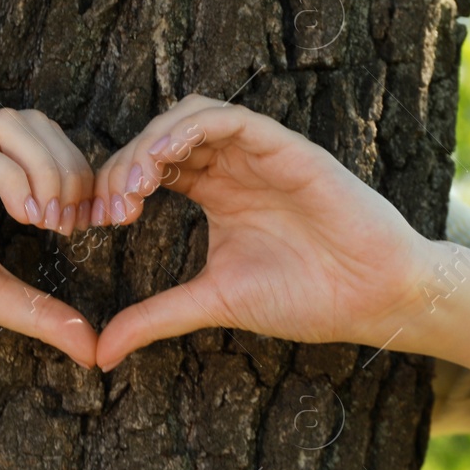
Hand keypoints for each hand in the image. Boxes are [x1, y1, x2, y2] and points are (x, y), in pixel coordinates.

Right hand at [0, 109, 98, 366]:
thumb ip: (37, 312)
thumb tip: (93, 346)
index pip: (45, 142)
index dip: (81, 176)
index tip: (97, 224)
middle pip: (36, 122)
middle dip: (73, 168)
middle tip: (79, 223)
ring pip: (11, 125)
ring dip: (50, 169)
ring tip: (55, 222)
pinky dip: (16, 179)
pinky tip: (27, 219)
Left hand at [88, 95, 437, 369]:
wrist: (373, 299)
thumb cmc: (306, 297)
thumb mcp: (213, 302)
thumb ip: (156, 316)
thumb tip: (101, 352)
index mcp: (215, 191)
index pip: (150, 167)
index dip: (115, 184)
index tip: (96, 223)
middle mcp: (233, 165)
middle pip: (161, 137)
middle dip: (124, 164)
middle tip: (109, 209)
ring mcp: (259, 153)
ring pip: (190, 117)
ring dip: (152, 143)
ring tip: (132, 186)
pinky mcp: (287, 149)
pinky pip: (231, 120)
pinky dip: (191, 130)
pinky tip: (164, 160)